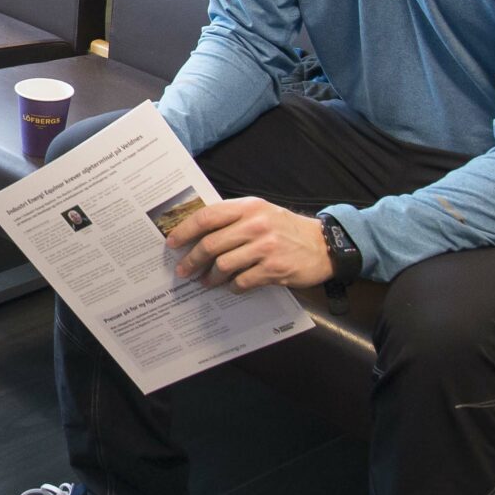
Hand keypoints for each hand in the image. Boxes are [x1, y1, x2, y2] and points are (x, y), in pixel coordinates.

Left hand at [164, 197, 334, 291]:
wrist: (323, 246)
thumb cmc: (285, 229)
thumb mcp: (261, 212)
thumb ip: (233, 218)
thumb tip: (197, 231)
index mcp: (248, 207)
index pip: (207, 216)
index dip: (185, 230)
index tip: (172, 243)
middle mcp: (256, 225)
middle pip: (211, 244)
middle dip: (192, 259)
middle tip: (183, 270)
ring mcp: (265, 247)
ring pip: (223, 265)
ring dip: (210, 277)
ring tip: (205, 281)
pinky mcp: (274, 269)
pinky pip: (242, 281)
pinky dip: (232, 287)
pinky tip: (230, 287)